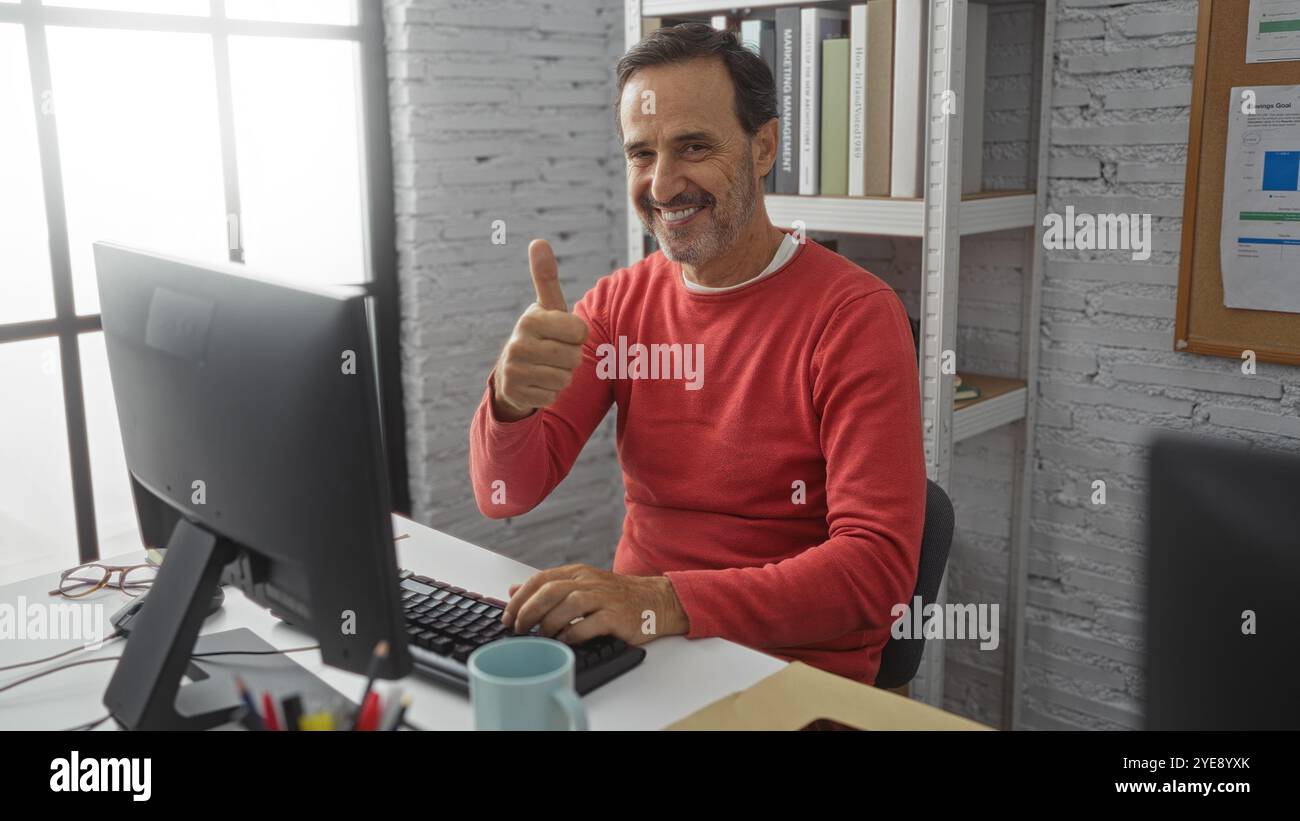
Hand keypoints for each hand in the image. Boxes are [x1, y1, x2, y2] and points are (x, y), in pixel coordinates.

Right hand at [492, 239, 588, 421]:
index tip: (563, 334)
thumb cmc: (541, 335)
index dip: (577, 336)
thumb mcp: (546, 307)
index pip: (580, 331)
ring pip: (564, 379)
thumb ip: (546, 277)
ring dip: (561, 377)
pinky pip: (553, 396)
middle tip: (554, 354)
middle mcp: (518, 343)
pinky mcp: (515, 393)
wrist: (513, 373)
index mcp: (531, 319)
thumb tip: (538, 241)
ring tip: (545, 368)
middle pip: (574, 357)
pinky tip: (537, 383)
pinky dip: (550, 393)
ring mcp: (514, 370)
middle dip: (571, 359)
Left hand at [501, 564, 689, 645]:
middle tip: (518, 629)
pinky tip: (566, 641)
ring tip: (541, 636)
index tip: (508, 616)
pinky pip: (590, 624)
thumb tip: (513, 590)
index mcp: (578, 573)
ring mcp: (604, 598)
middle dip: (528, 611)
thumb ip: (548, 588)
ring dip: (549, 623)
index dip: (520, 598)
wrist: (657, 601)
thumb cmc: (616, 597)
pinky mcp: (617, 616)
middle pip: (550, 590)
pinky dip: (573, 633)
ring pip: (568, 604)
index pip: (541, 579)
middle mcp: (589, 581)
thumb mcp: (581, 585)